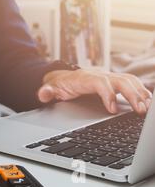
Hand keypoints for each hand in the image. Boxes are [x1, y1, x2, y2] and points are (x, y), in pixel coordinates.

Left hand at [38, 69, 152, 114]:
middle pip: (120, 81)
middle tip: (139, 110)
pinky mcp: (114, 81)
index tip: (112, 110)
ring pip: (128, 81)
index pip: (100, 83)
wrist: (63, 77)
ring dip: (140, 93)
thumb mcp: (51, 88)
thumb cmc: (60, 84)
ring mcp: (108, 77)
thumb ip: (47, 91)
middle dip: (131, 94)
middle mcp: (100, 75)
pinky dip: (141, 90)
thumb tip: (42, 94)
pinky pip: (131, 83)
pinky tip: (147, 102)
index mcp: (85, 78)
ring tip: (147, 108)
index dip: (108, 95)